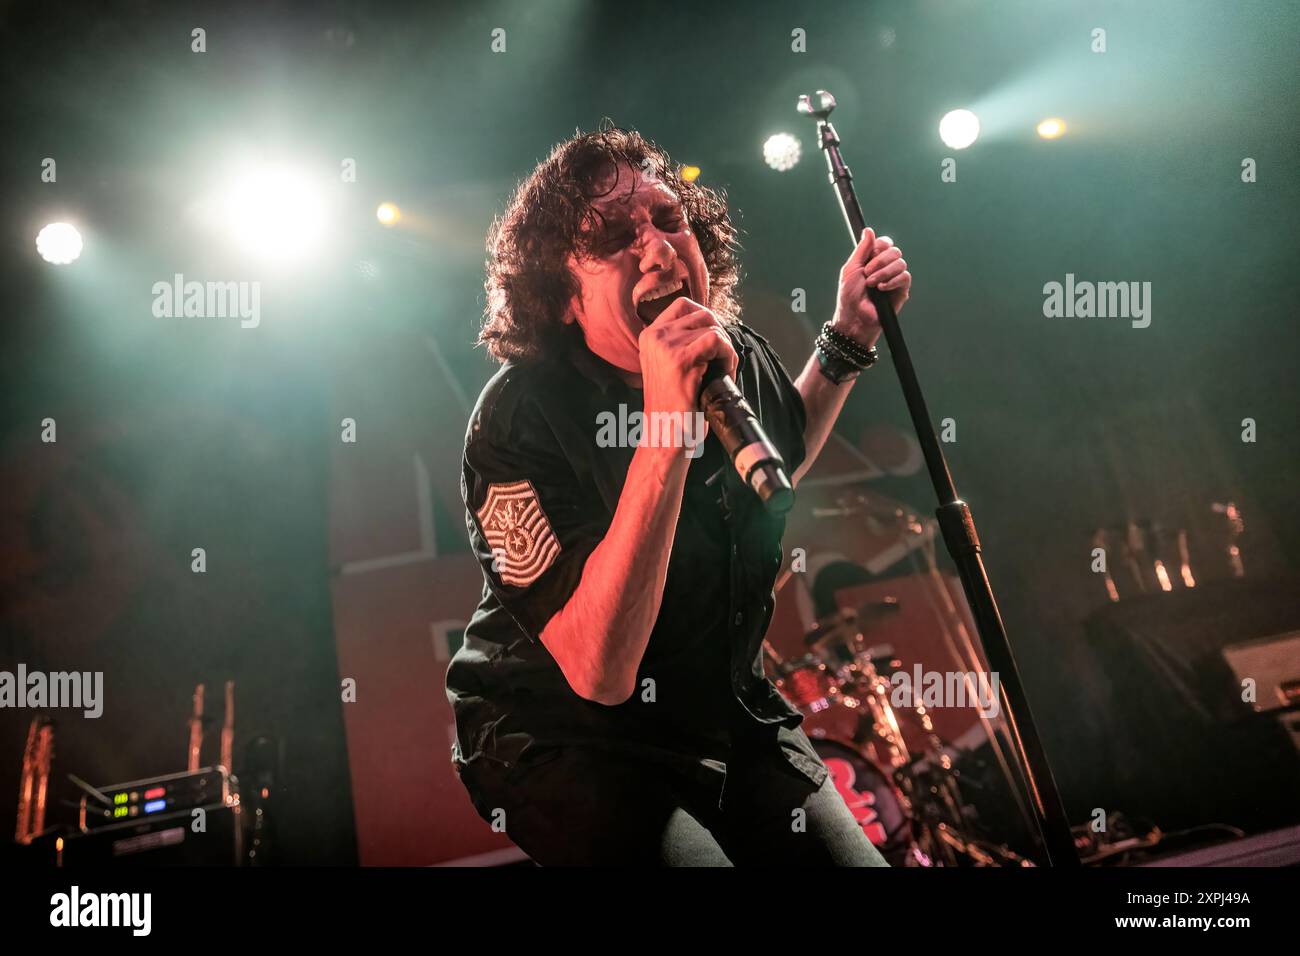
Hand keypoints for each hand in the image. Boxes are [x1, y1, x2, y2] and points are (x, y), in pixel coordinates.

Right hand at [637, 297, 738, 418]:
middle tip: (722, 359)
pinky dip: (728, 355)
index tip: (714, 344)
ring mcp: (665, 346)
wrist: (666, 432)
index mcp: (650, 335)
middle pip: (702, 313)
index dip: (706, 320)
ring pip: (712, 327)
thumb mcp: (670, 364)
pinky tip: (725, 372)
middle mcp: (654, 336)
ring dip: (726, 349)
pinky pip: (716, 341)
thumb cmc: (675, 403)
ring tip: (723, 370)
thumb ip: (683, 341)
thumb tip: (714, 324)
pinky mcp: (680, 359)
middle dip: (720, 334)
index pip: (683, 305)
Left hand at [832, 227, 910, 345]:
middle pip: (895, 251)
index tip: (871, 253)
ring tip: (872, 284)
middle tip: (867, 274)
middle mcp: (886, 267)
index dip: (881, 245)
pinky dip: (892, 280)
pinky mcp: (901, 290)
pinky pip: (905, 276)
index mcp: (874, 260)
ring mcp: (895, 278)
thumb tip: (869, 230)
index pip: (886, 243)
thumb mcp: (851, 268)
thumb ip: (861, 249)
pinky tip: (881, 289)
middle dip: (879, 261)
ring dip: (883, 272)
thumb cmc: (849, 295)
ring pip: (901, 263)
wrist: (854, 316)